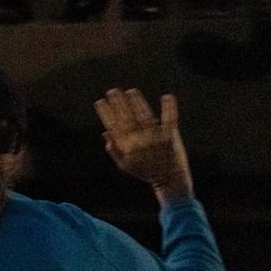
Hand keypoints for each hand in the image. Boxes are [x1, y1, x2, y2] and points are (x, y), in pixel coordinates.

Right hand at [94, 88, 192, 202]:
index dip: (106, 113)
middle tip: (112, 91)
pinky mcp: (170, 137)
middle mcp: (140, 142)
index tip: (100, 102)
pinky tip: (166, 96)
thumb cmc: (145, 172)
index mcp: (127, 148)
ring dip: (137, 103)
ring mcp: (155, 139)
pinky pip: (169, 120)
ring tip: (131, 91)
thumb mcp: (125, 165)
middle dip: (119, 104)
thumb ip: (114, 151)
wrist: (169, 180)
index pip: (114, 126)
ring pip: (144, 117)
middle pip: (127, 119)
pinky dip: (169, 108)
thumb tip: (105, 133)